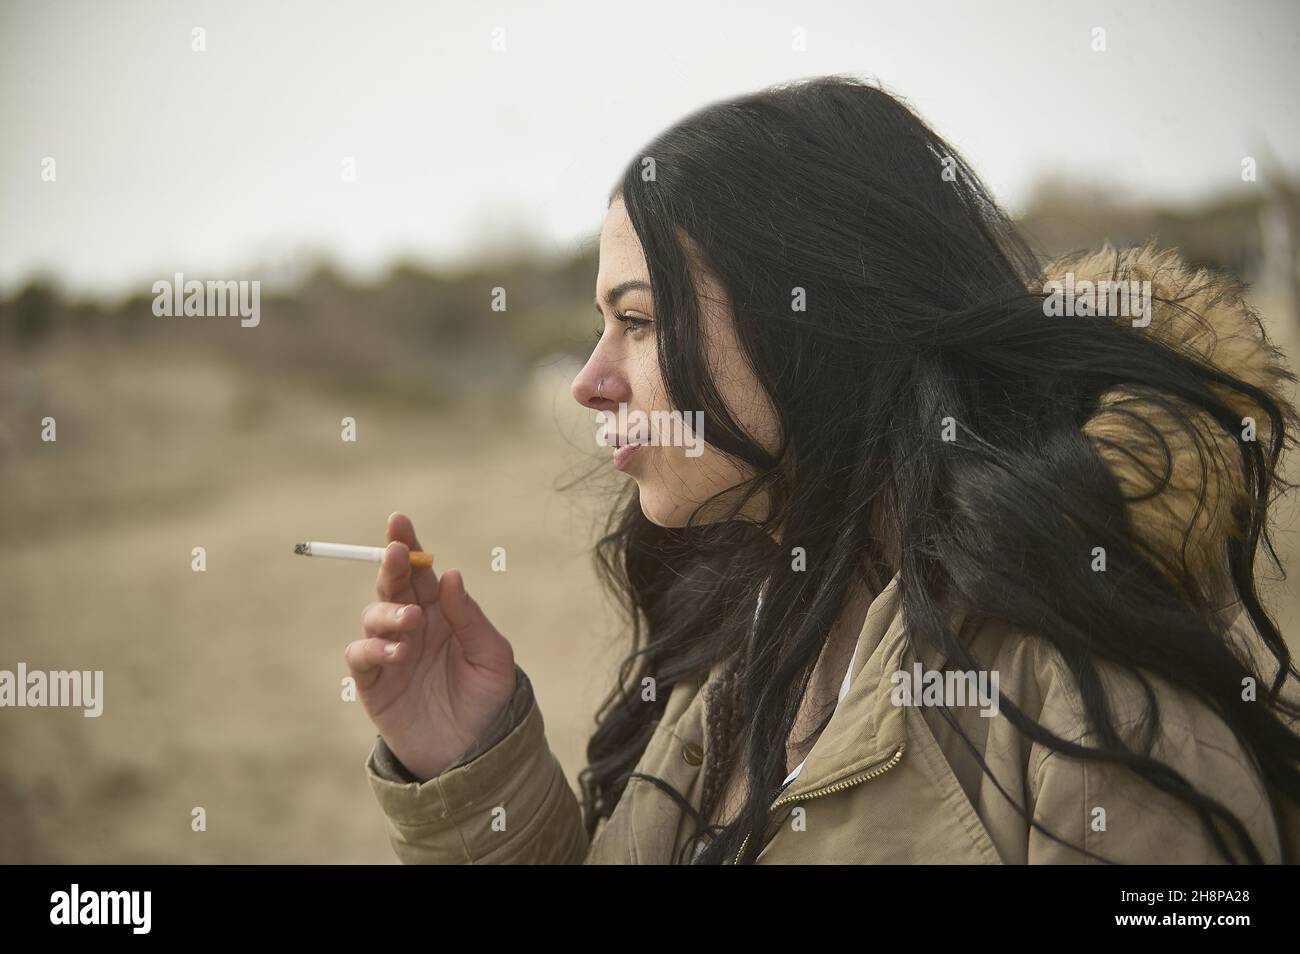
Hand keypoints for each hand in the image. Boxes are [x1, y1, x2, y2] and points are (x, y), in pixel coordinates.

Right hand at [345, 512, 516, 779]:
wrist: (475, 752)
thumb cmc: (488, 699)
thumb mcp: (492, 656)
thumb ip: (471, 618)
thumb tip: (451, 576)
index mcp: (441, 611)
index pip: (418, 570)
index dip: (407, 545)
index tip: (398, 521)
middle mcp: (411, 625)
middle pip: (391, 584)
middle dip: (389, 565)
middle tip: (396, 554)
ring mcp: (389, 652)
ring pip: (372, 615)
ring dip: (389, 611)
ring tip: (412, 621)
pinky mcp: (374, 682)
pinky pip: (360, 655)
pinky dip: (373, 648)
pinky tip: (397, 653)